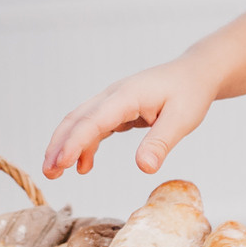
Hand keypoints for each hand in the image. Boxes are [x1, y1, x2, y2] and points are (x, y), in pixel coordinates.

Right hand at [42, 56, 220, 177]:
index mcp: (128, 95)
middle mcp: (114, 95)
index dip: (75, 143)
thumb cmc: (191, 93)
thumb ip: (161, 142)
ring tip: (55, 172)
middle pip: (77, 119)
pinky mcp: (117, 109)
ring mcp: (113, 100)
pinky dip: (84, 145)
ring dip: (65, 145)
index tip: (62, 164)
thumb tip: (144, 168)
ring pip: (80, 122)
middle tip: (49, 173)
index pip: (94, 120)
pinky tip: (84, 165)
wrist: (196, 73)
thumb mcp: (182, 119)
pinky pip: (93, 126)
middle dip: (59, 145)